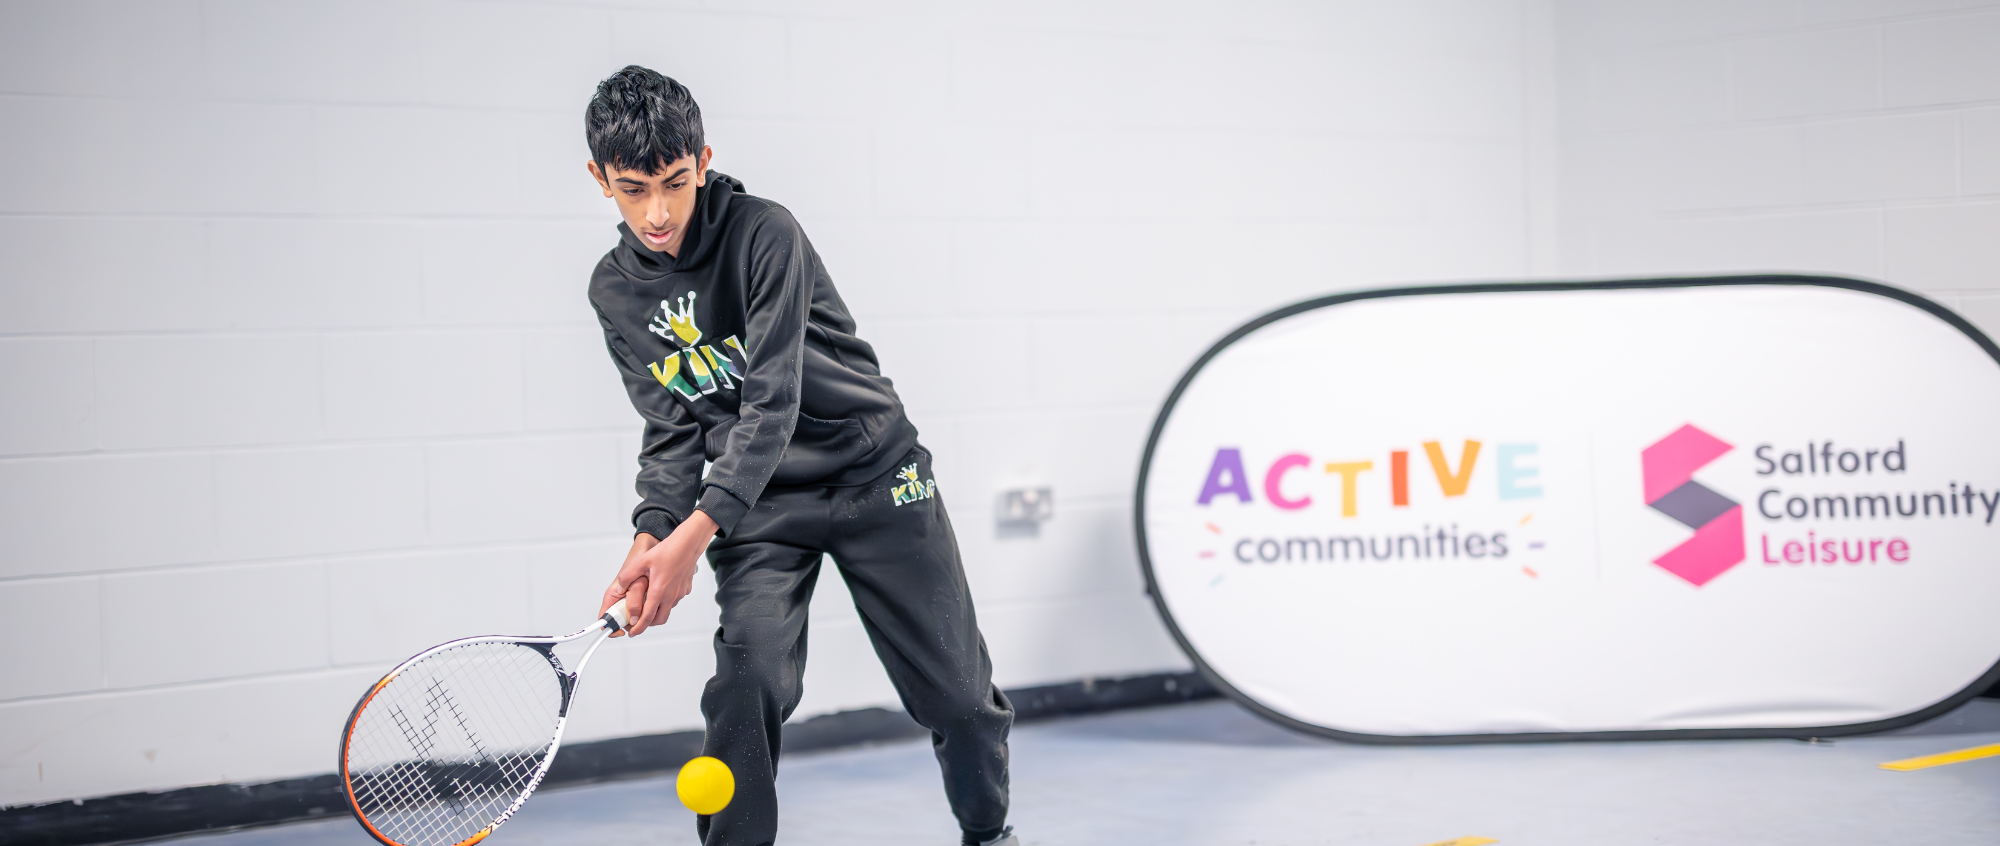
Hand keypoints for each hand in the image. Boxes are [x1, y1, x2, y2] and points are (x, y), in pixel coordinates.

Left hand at [599, 510, 718, 636]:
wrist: (688, 544)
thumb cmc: (668, 550)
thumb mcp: (642, 561)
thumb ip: (627, 576)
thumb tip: (619, 588)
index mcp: (658, 591)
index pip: (647, 617)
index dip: (638, 628)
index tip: (632, 632)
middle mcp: (670, 596)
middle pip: (659, 620)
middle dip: (647, 624)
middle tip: (638, 623)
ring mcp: (679, 593)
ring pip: (667, 611)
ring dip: (657, 613)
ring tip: (647, 608)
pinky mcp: (685, 589)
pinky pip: (674, 601)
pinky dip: (666, 602)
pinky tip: (660, 593)